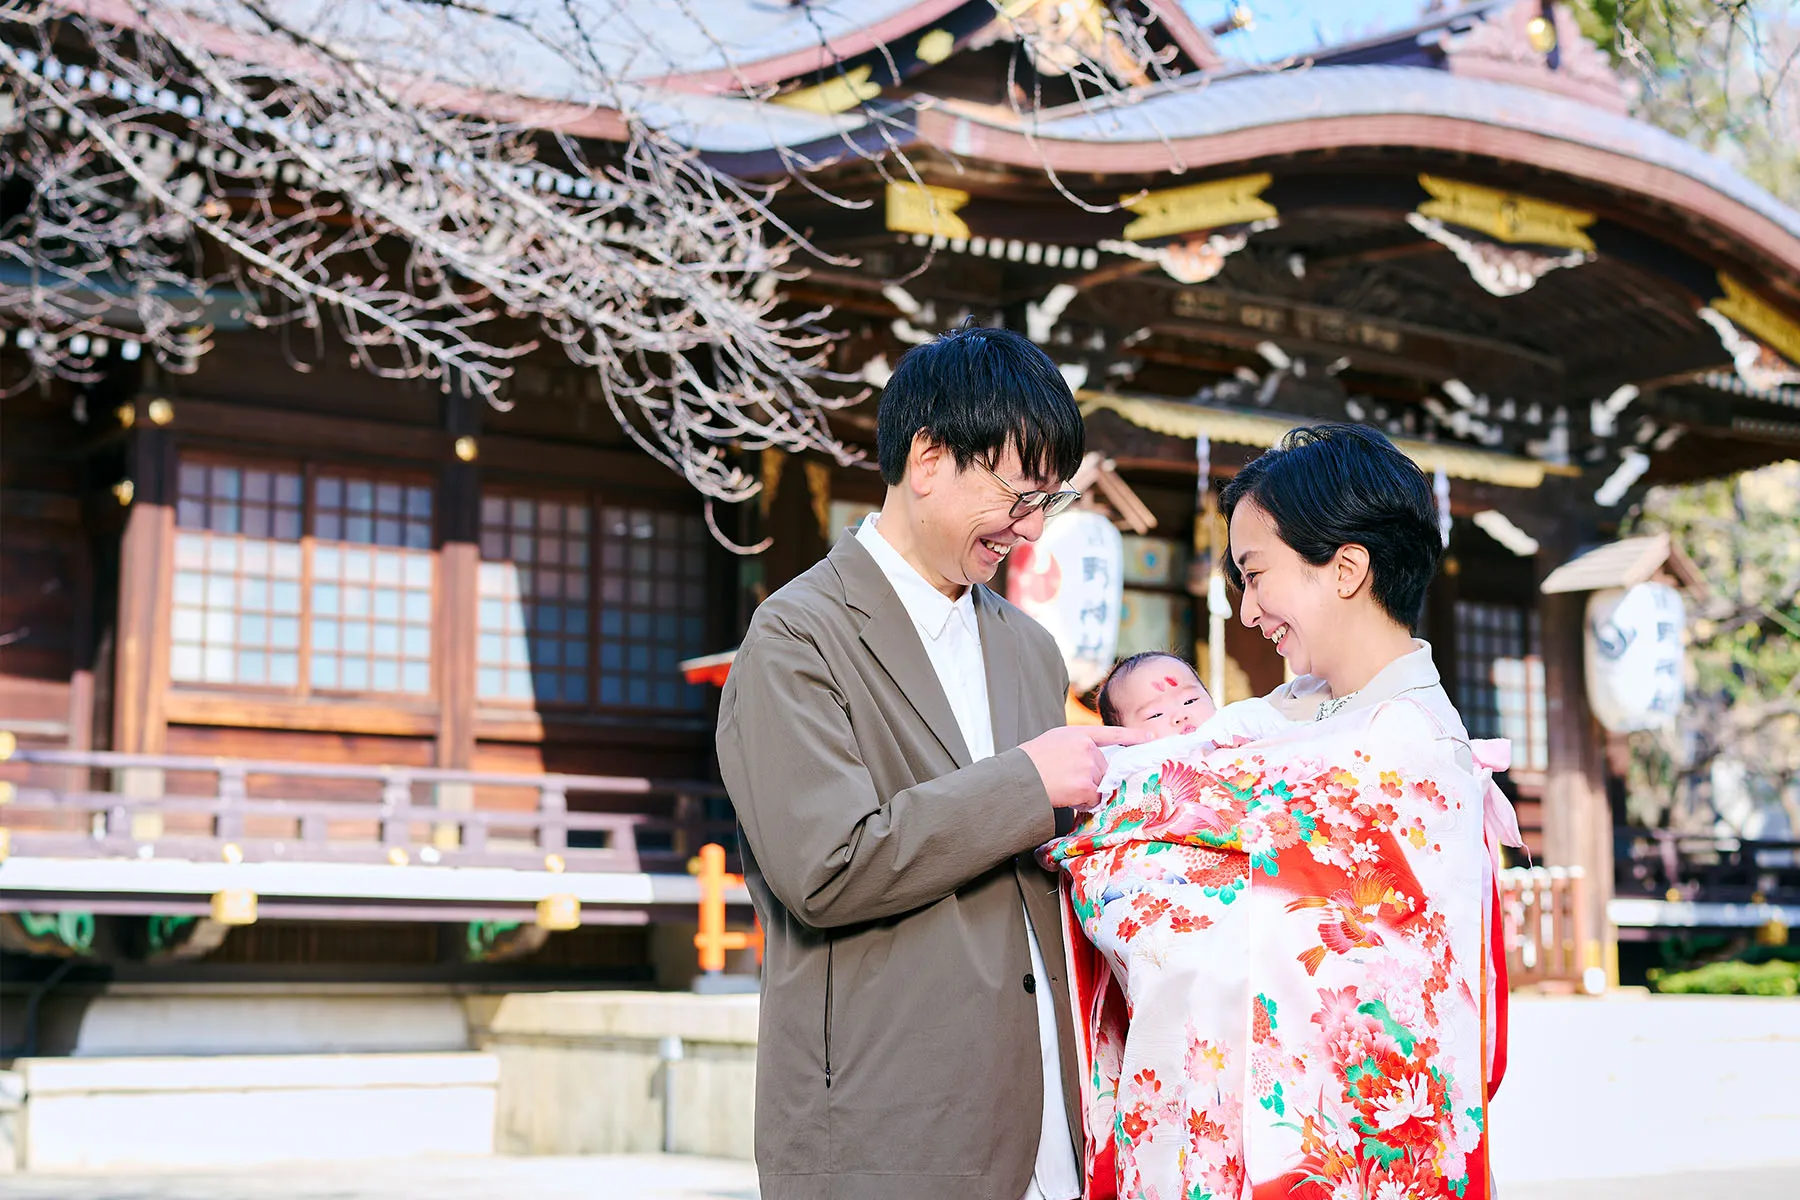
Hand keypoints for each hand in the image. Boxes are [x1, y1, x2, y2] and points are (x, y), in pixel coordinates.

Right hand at [1020, 725, 1148, 808]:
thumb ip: (1077, 745)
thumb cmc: (1031, 761)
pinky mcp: (1086, 786)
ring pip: (1100, 785)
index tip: (1150, 738)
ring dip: (1087, 791)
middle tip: (1068, 779)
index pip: (1112, 734)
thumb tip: (1093, 759)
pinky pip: (1094, 799)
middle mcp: (1087, 748)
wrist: (1019, 777)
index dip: (1133, 736)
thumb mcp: (1054, 740)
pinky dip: (1083, 802)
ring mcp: (1088, 767)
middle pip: (1104, 768)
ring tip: (1064, 786)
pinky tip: (1066, 795)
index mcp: (1079, 734)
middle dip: (1092, 778)